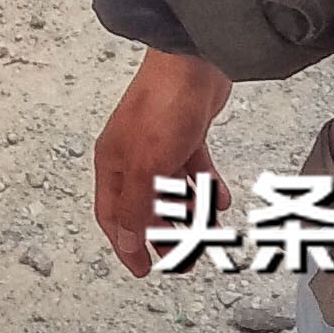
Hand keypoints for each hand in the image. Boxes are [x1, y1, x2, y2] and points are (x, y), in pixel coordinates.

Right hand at [94, 47, 234, 277]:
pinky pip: (193, 170)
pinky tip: (220, 196)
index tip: (142, 270)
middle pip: (143, 205)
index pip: (113, 215)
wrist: (194, 63)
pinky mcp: (184, 134)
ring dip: (189, 212)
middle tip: (181, 257)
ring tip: (207, 227)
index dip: (126, 245)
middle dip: (162, 234)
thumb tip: (128, 242)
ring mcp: (158, 144)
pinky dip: (206, 186)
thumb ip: (137, 207)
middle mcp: (132, 154)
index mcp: (113, 162)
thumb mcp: (147, 167)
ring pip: (171, 191)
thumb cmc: (162, 104)